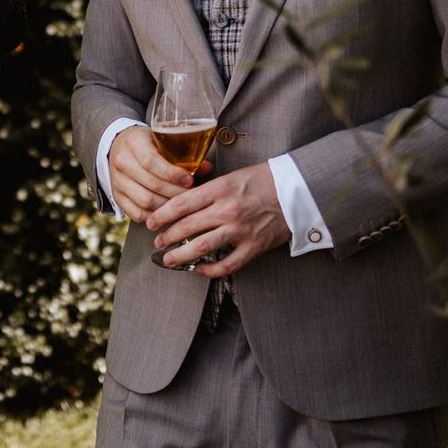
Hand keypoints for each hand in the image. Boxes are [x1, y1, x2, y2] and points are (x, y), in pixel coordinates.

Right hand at [108, 125, 201, 222]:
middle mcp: (122, 162)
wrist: (120, 147)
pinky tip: (167, 212)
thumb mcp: (163, 141)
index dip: (172, 174)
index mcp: (134, 143)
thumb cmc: (147, 144)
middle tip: (192, 196)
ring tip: (182, 205)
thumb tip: (205, 168)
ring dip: (167, 207)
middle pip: (151, 184)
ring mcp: (117, 181)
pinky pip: (137, 213)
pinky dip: (154, 216)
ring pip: (145, 201)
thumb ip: (183, 155)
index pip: (151, 162)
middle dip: (176, 193)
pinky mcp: (117, 197)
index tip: (189, 181)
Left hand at [148, 161, 287, 276]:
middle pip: (187, 226)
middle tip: (157, 243)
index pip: (181, 203)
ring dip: (181, 256)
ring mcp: (241, 230)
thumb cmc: (263, 180)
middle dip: (167, 237)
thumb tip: (181, 203)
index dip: (161, 215)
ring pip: (202, 247)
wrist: (297, 191)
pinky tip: (198, 270)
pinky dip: (210, 271)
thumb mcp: (232, 176)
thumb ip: (208, 190)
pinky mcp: (254, 246)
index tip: (150, 222)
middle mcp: (228, 209)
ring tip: (168, 260)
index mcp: (220, 188)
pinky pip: (227, 265)